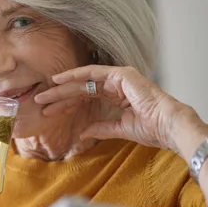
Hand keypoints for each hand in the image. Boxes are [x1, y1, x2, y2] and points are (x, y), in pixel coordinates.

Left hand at [34, 65, 192, 150]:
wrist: (168, 126)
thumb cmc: (152, 128)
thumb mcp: (119, 129)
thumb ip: (100, 129)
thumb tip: (82, 133)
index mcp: (116, 96)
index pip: (85, 98)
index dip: (66, 104)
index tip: (49, 110)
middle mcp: (116, 85)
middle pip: (80, 89)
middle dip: (59, 96)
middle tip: (39, 100)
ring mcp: (119, 78)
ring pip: (83, 81)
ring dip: (62, 87)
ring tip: (43, 93)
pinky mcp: (121, 75)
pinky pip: (93, 73)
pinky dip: (76, 74)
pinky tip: (60, 79)